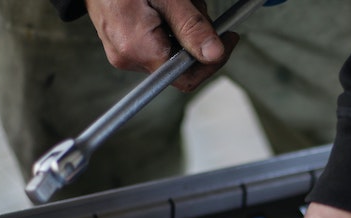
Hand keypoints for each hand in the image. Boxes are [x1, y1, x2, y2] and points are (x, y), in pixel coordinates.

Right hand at [84, 0, 238, 91]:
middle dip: (197, 36)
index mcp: (139, 50)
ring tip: (177, 1)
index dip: (213, 62)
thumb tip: (214, 54)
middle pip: (180, 63)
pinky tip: (164, 6)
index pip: (186, 78)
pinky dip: (169, 26)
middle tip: (197, 7)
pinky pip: (156, 44)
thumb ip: (191, 27)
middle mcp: (128, 58)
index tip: (228, 39)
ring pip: (171, 52)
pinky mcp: (122, 45)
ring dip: (184, 28)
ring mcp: (123, 53)